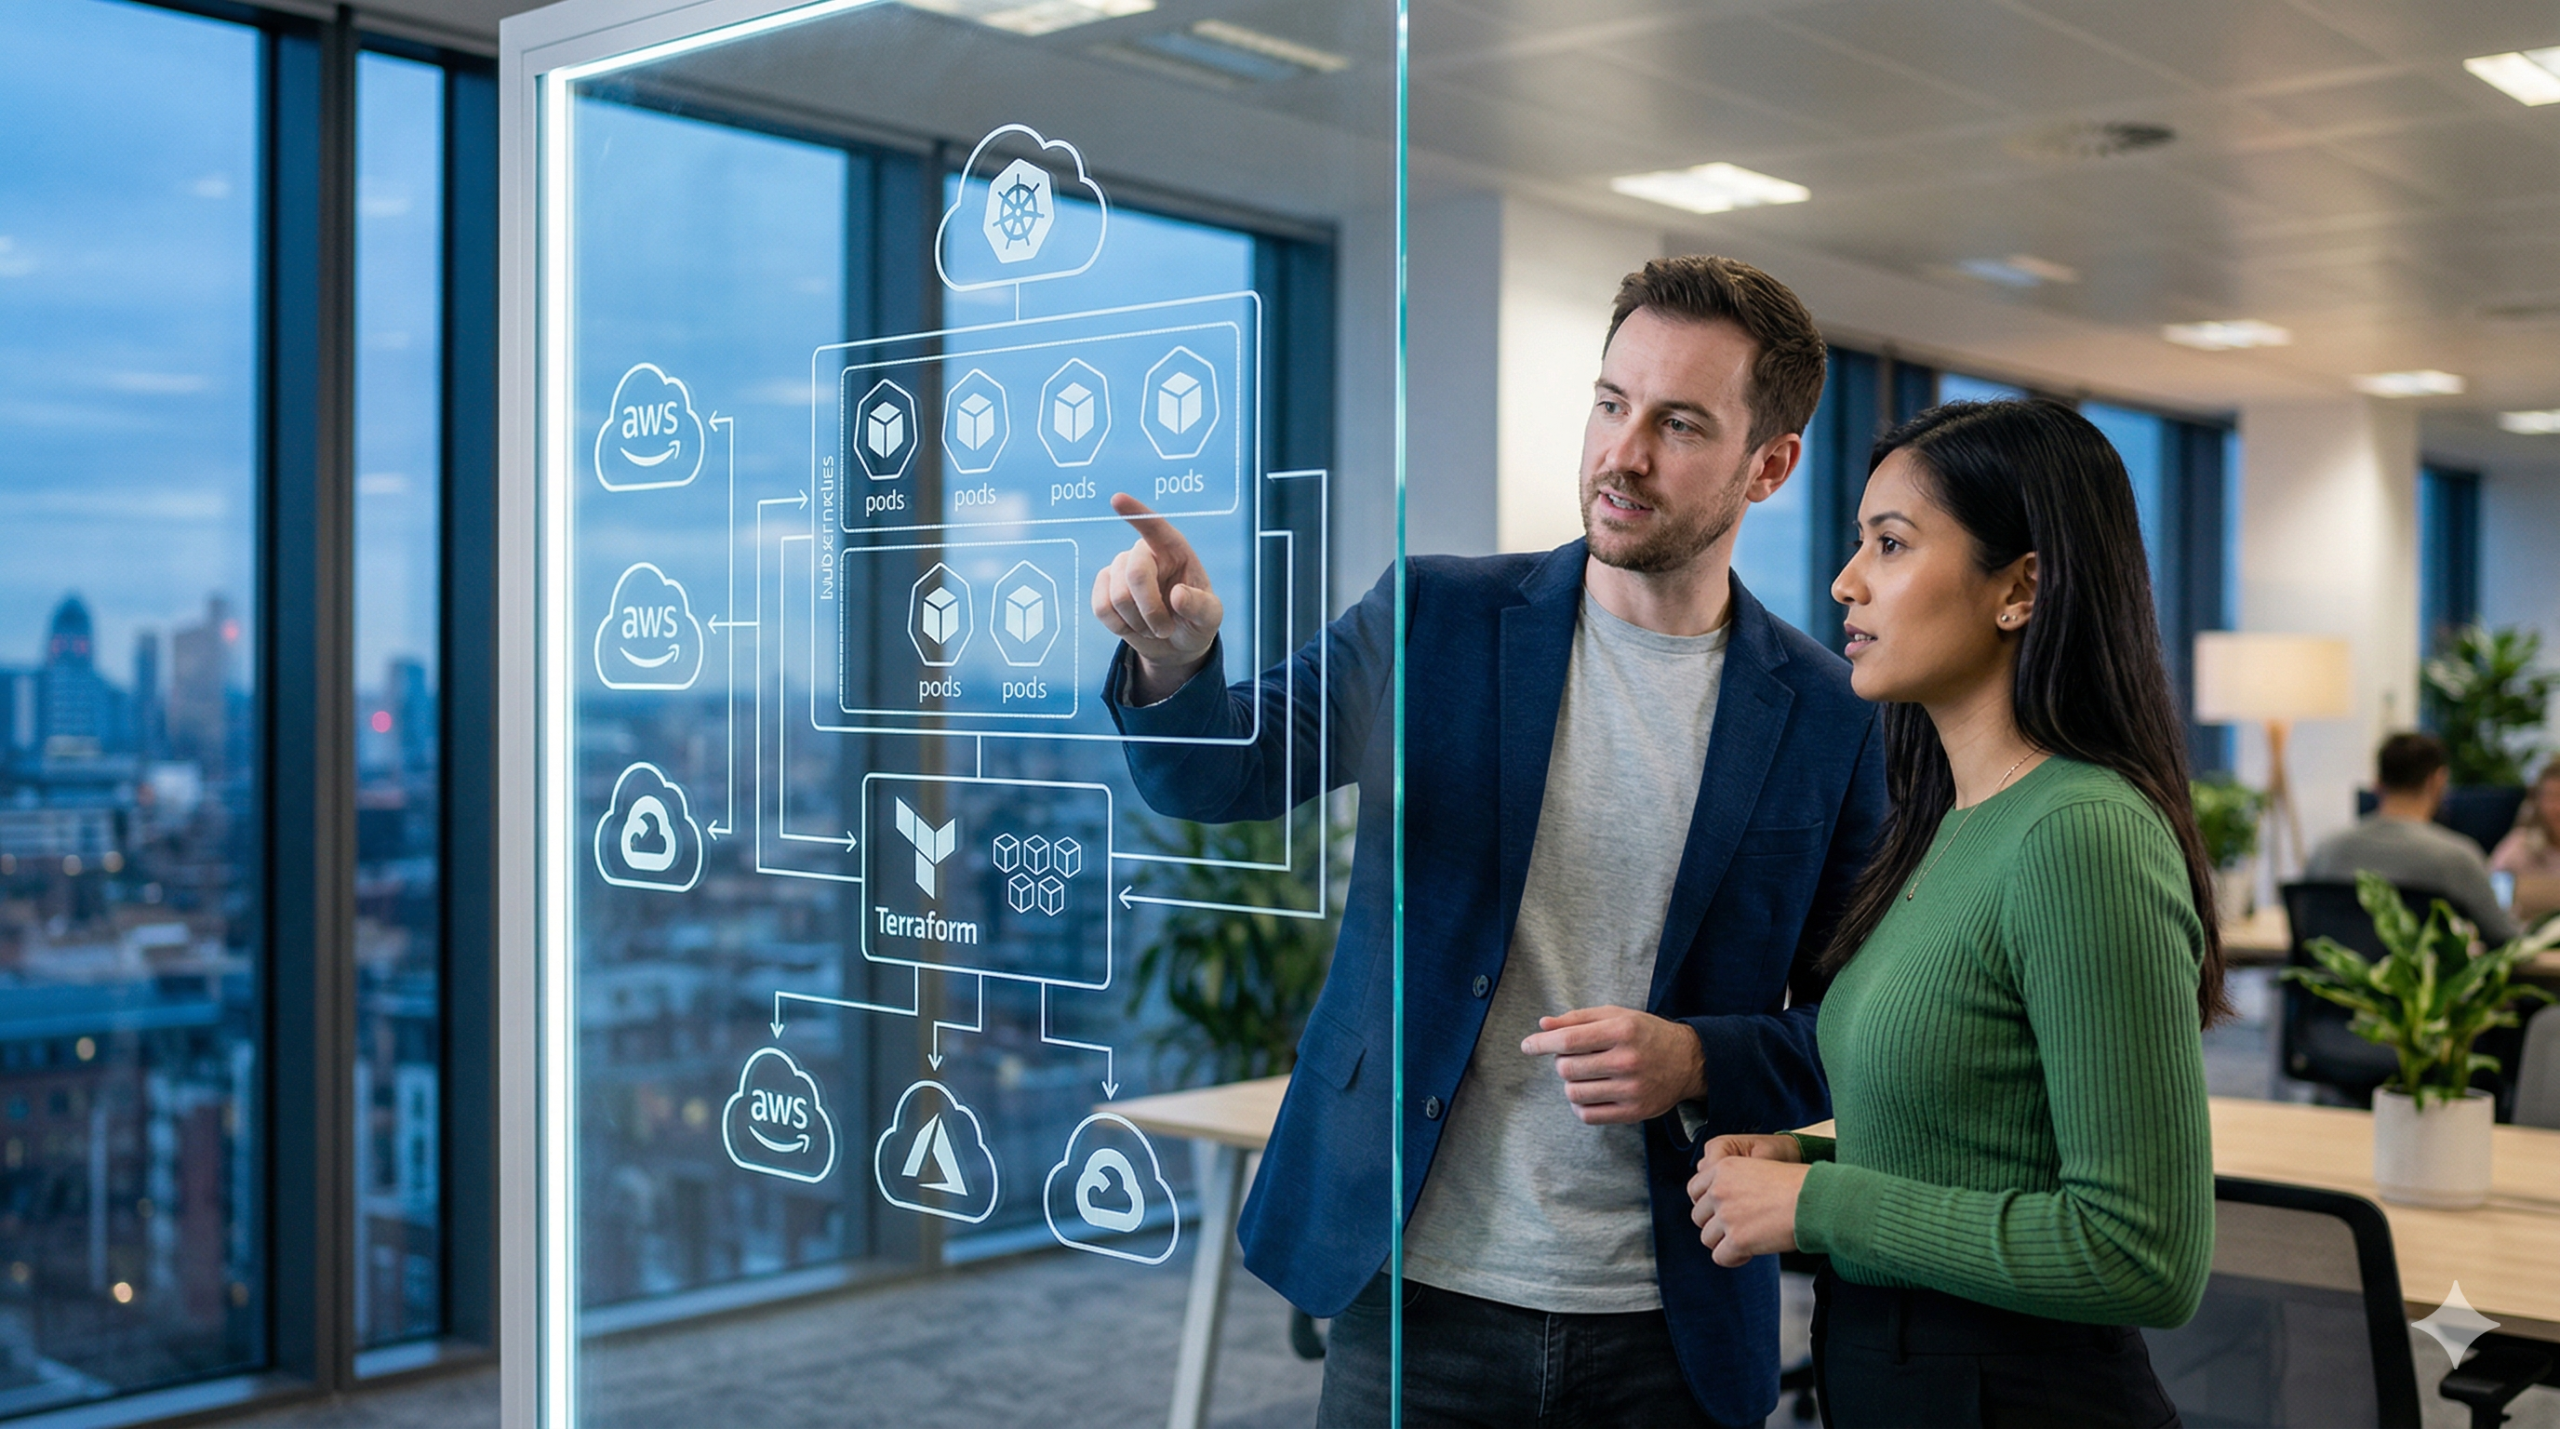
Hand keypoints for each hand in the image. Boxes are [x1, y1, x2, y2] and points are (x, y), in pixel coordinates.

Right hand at [1092, 493, 1222, 702]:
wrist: (1174, 643)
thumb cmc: (1195, 622)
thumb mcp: (1209, 617)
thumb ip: (1200, 606)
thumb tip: (1177, 595)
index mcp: (1174, 550)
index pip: (1155, 527)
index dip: (1136, 513)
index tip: (1118, 499)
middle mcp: (1145, 553)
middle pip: (1135, 573)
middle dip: (1150, 610)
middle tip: (1165, 629)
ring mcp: (1120, 569)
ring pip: (1117, 596)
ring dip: (1138, 623)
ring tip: (1153, 627)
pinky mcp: (1103, 587)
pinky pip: (1101, 608)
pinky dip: (1120, 626)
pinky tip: (1133, 626)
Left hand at [1518, 1006, 1705, 1124]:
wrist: (1688, 1061)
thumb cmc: (1646, 1034)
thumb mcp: (1616, 1015)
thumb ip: (1578, 1018)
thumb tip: (1543, 1025)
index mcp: (1621, 1031)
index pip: (1568, 1040)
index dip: (1541, 1043)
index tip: (1527, 1045)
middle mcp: (1627, 1061)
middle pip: (1567, 1068)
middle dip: (1562, 1061)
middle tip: (1574, 1056)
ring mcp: (1631, 1090)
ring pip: (1574, 1093)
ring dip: (1570, 1083)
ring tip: (1585, 1073)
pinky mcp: (1633, 1112)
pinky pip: (1588, 1115)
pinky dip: (1580, 1104)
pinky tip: (1590, 1091)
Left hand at [1687, 1138, 1807, 1267]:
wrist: (1816, 1199)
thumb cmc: (1798, 1185)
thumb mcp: (1759, 1168)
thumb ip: (1735, 1183)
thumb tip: (1722, 1204)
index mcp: (1723, 1168)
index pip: (1694, 1190)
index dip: (1708, 1204)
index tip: (1720, 1212)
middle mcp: (1719, 1190)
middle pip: (1699, 1216)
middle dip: (1716, 1225)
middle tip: (1738, 1228)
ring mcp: (1726, 1215)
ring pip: (1707, 1238)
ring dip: (1725, 1242)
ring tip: (1747, 1240)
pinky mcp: (1737, 1239)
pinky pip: (1720, 1257)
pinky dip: (1733, 1258)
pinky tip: (1749, 1252)